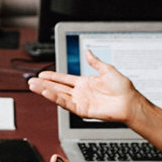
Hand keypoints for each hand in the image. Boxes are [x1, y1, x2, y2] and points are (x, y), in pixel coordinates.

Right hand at [28, 50, 142, 123]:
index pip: (64, 79)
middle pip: (58, 88)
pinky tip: (46, 93)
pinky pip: (66, 103)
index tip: (41, 75)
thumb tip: (87, 51)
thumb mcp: (107, 69)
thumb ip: (94, 61)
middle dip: (44, 84)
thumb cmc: (123, 88)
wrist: (130, 102)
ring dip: (45, 91)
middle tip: (31, 81)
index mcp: (85, 83)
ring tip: (33, 86)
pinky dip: (55, 98)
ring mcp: (81, 101)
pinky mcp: (82, 110)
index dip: (52, 77)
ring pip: (59, 95)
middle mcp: (81, 93)